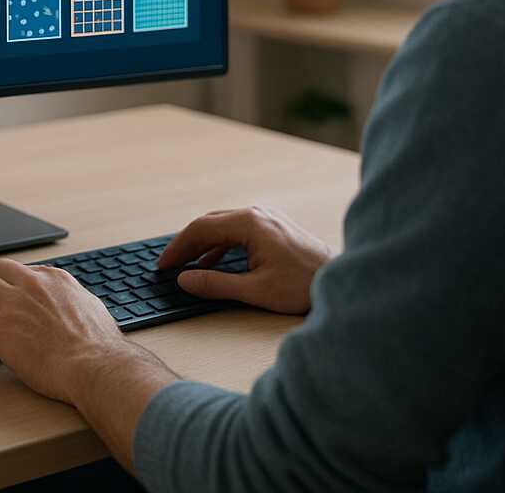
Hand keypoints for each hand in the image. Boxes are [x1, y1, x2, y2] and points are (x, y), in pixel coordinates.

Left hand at [0, 258, 150, 403]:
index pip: (23, 270)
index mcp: (55, 279)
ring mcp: (13, 303)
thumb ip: (76, 301)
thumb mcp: (92, 309)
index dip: (9, 282)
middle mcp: (32, 284)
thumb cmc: (100, 348)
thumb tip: (74, 305)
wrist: (95, 367)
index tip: (4, 293)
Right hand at [156, 207, 331, 313]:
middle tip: (168, 265)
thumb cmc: (302, 286)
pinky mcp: (274, 227)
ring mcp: (267, 218)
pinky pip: (237, 230)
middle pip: (209, 223)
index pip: (201, 228)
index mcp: (249, 223)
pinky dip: (220, 245)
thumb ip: (216, 284)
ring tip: (186, 265)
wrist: (341, 280)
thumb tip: (185, 279)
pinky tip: (213, 262)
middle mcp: (257, 214)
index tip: (163, 265)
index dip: (178, 247)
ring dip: (202, 244)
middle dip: (186, 244)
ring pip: (223, 226)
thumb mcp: (255, 290)